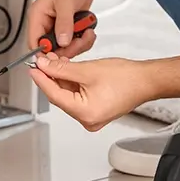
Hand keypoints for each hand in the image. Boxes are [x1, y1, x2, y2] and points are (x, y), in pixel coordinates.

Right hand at [28, 0, 96, 58]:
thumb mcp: (66, 2)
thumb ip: (64, 23)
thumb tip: (62, 42)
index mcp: (38, 17)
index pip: (34, 43)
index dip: (45, 53)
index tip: (60, 54)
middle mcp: (46, 24)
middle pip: (52, 49)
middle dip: (68, 48)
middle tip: (78, 41)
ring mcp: (58, 28)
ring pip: (65, 48)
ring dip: (79, 44)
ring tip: (86, 32)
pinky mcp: (69, 29)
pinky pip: (75, 43)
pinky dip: (84, 40)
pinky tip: (88, 31)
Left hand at [29, 53, 154, 131]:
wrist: (147, 80)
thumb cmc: (126, 78)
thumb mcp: (87, 70)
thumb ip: (62, 69)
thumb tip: (44, 66)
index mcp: (85, 114)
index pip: (54, 95)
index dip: (41, 79)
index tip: (32, 67)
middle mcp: (87, 120)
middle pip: (60, 96)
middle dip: (51, 77)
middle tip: (43, 60)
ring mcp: (92, 116)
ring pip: (68, 95)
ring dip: (61, 78)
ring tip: (56, 61)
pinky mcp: (96, 110)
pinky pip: (77, 96)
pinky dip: (72, 82)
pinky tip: (68, 69)